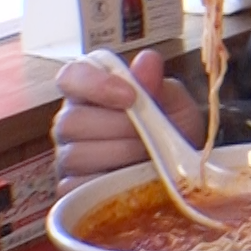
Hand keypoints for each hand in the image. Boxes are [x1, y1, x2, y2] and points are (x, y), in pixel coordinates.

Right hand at [52, 50, 202, 192]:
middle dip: (119, 128)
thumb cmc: (173, 130)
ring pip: (74, 155)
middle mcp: (71, 122)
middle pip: (71, 121)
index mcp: (90, 92)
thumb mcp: (175, 103)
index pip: (70, 77)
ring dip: (119, 155)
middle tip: (150, 134)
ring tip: (148, 155)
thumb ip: (157, 83)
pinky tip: (131, 178)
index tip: (130, 96)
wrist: (183, 172)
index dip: (94, 84)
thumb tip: (146, 60)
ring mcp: (67, 158)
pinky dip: (108, 183)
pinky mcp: (70, 189)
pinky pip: (75, 187)